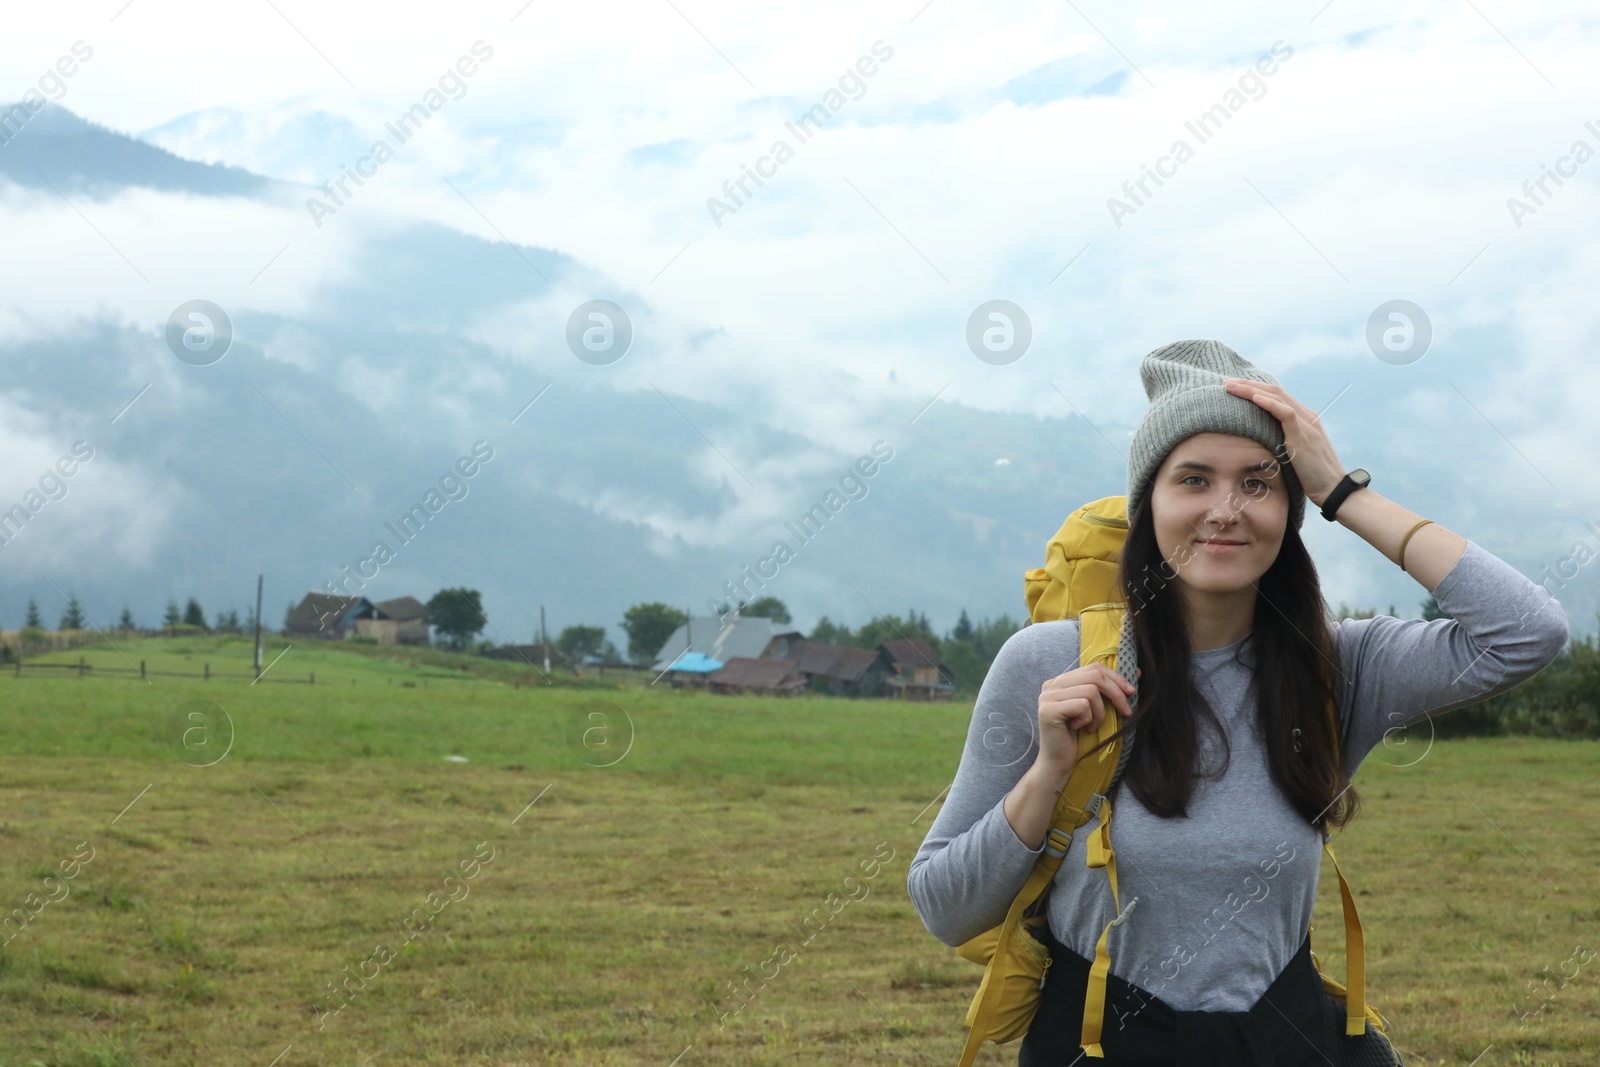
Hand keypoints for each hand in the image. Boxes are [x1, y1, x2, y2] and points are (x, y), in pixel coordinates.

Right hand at [1035, 663, 1136, 784]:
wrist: (1059, 764)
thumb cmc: (1079, 738)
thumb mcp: (1096, 709)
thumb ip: (1109, 689)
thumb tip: (1138, 672)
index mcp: (1061, 681)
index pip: (1093, 667)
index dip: (1116, 677)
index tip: (1131, 693)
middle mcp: (1051, 685)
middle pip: (1094, 676)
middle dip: (1116, 693)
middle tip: (1126, 711)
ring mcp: (1047, 697)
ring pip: (1090, 691)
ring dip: (1099, 712)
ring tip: (1092, 726)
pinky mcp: (1049, 710)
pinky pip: (1082, 705)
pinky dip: (1089, 719)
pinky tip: (1082, 729)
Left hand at [1222, 378, 1346, 505]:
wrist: (1332, 489)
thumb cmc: (1311, 476)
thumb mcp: (1294, 454)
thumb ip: (1282, 442)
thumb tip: (1260, 443)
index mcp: (1304, 418)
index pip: (1277, 396)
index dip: (1254, 389)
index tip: (1233, 387)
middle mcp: (1306, 416)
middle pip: (1275, 391)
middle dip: (1248, 384)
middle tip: (1226, 382)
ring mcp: (1307, 424)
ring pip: (1277, 397)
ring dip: (1251, 389)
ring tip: (1230, 386)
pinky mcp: (1304, 435)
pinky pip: (1286, 413)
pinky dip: (1269, 403)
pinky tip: (1253, 398)